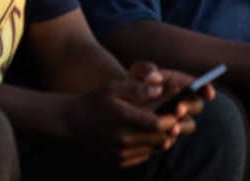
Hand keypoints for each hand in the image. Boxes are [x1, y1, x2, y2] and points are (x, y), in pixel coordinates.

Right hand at [59, 62, 199, 166]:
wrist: (71, 123)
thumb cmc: (94, 101)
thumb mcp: (113, 87)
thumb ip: (137, 88)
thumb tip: (160, 89)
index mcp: (124, 118)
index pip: (159, 123)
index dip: (172, 118)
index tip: (178, 110)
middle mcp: (123, 139)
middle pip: (160, 138)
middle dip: (170, 129)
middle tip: (175, 118)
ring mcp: (120, 153)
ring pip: (153, 149)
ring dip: (161, 138)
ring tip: (162, 126)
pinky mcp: (118, 162)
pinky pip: (143, 156)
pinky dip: (148, 147)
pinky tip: (145, 135)